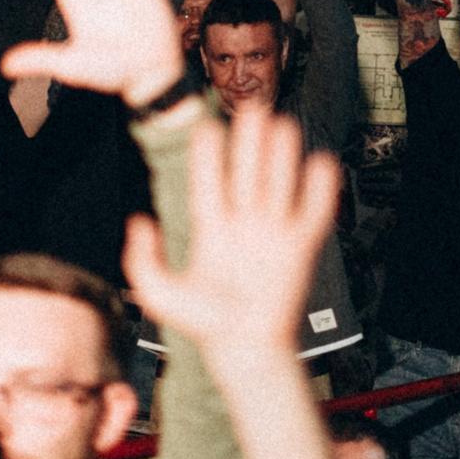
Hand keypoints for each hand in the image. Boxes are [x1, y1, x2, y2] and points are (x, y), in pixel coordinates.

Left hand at [124, 109, 341, 359]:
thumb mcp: (159, 294)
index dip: (208, 155)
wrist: (246, 350)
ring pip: (279, 183)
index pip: (208, 183)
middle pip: (247, 173)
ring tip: (281, 125)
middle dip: (249, 141)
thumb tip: (138, 222)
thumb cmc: (205, 324)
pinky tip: (320, 161)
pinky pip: (314, 210)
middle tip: (251, 108)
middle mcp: (243, 224)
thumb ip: (143, 261)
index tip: (205, 127)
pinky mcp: (300, 247)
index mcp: (210, 230)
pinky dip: (320, 187)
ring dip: (281, 155)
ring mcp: (272, 233)